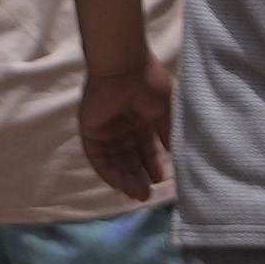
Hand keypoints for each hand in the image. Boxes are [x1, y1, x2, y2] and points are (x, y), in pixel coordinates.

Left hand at [74, 68, 172, 202]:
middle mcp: (123, 126)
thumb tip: (175, 154)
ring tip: (137, 194)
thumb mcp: (166, 111)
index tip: (161, 180)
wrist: (125, 68)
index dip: (153, 165)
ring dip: (125, 178)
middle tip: (146, 196)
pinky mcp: (90, 129)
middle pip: (130, 158)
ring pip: (114, 160)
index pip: (147, 149)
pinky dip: (107, 170)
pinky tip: (118, 184)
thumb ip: (168, 133)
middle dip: (138, 177)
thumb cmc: (149, 83)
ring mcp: (106, 128)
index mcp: (142, 119)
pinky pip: (97, 155)